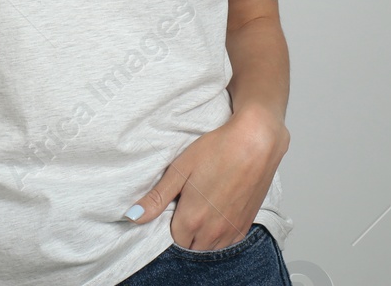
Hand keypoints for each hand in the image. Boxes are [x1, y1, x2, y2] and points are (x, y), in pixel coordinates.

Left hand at [124, 107, 289, 250]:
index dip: (172, 219)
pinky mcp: (245, 225)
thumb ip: (157, 197)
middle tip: (190, 202)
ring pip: (208, 247)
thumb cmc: (218, 150)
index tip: (177, 202)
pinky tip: (219, 211)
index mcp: (192, 219)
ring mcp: (230, 230)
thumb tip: (133, 216)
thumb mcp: (180, 169)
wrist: (256, 142)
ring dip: (202, 235)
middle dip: (186, 230)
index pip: (173, 237)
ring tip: (204, 206)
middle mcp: (212, 231)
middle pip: (190, 245)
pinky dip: (219, 234)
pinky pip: (227, 243)